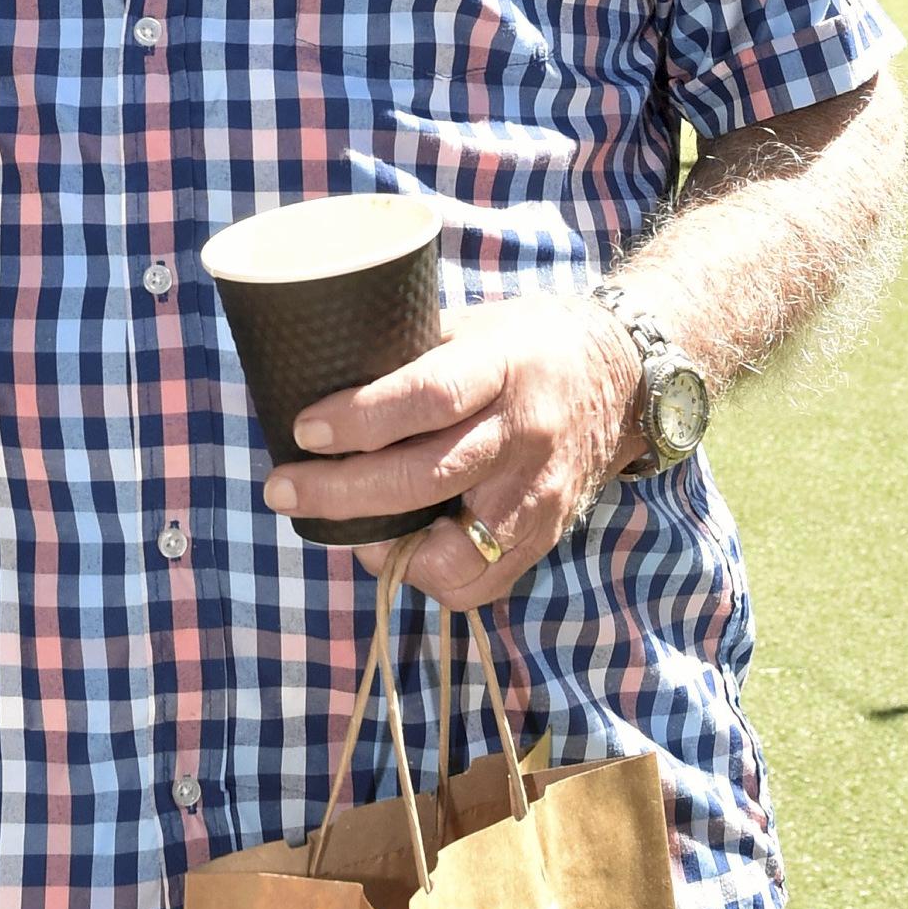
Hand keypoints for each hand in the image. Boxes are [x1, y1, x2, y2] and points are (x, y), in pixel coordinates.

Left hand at [259, 297, 636, 610]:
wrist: (624, 376)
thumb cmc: (529, 343)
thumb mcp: (474, 326)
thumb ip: (411, 356)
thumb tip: (322, 381)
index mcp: (505, 367)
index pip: (428, 397)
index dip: (359, 419)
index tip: (303, 429)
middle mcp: (525, 434)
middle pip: (424, 478)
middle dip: (340, 492)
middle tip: (283, 488)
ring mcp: (538, 494)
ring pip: (451, 551)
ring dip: (378, 547)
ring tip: (338, 526)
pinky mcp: (546, 535)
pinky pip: (478, 582)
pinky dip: (425, 574)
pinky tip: (395, 546)